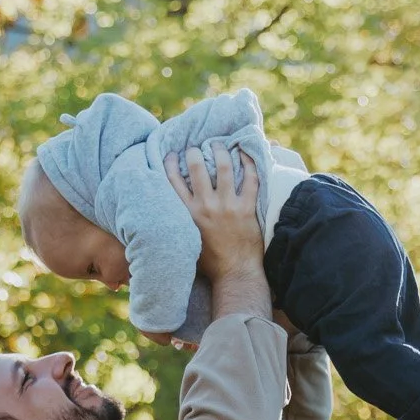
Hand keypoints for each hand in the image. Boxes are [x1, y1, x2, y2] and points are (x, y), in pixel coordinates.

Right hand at [163, 142, 263, 282]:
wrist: (234, 274)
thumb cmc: (209, 262)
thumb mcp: (186, 240)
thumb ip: (180, 222)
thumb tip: (169, 211)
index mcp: (187, 214)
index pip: (173, 180)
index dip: (170, 163)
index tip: (172, 154)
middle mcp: (205, 206)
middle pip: (196, 166)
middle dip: (194, 151)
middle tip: (197, 147)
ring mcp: (227, 206)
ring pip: (223, 166)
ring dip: (221, 151)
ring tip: (219, 145)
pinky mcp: (246, 209)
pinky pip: (250, 179)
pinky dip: (249, 164)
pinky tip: (246, 155)